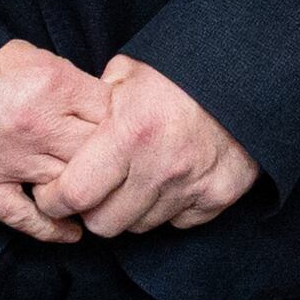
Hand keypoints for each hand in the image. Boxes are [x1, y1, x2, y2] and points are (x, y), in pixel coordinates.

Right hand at [0, 40, 110, 241]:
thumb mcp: (31, 56)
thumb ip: (71, 84)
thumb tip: (110, 108)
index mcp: (52, 86)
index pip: (114, 113)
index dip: (123, 122)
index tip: (124, 131)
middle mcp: (35, 125)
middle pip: (99, 155)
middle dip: (113, 161)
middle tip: (121, 169)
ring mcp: (6, 159)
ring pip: (70, 189)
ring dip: (87, 195)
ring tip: (101, 200)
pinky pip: (25, 218)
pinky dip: (53, 229)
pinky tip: (72, 232)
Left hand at [40, 52, 259, 236]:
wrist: (246, 75)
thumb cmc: (178, 74)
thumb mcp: (125, 74)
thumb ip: (90, 107)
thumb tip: (61, 134)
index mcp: (130, 134)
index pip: (74, 195)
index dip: (54, 200)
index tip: (53, 194)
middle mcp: (161, 166)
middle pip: (105, 223)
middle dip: (93, 210)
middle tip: (97, 190)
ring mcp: (194, 184)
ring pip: (142, 225)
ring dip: (133, 209)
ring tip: (138, 180)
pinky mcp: (221, 194)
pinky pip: (180, 222)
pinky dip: (172, 208)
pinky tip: (172, 181)